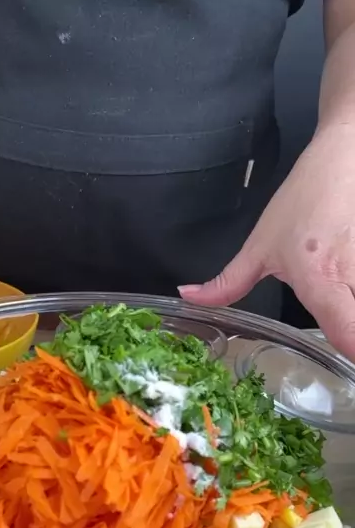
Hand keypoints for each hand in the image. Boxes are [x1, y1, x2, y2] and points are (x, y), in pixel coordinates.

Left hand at [179, 125, 354, 360]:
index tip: (345, 370)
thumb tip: (188, 299)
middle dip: (354, 341)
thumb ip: (227, 283)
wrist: (345, 157)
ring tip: (343, 315)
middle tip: (345, 352)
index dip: (351, 356)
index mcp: (320, 280)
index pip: (349, 334)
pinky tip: (349, 303)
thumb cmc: (304, 200)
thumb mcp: (261, 245)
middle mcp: (353, 276)